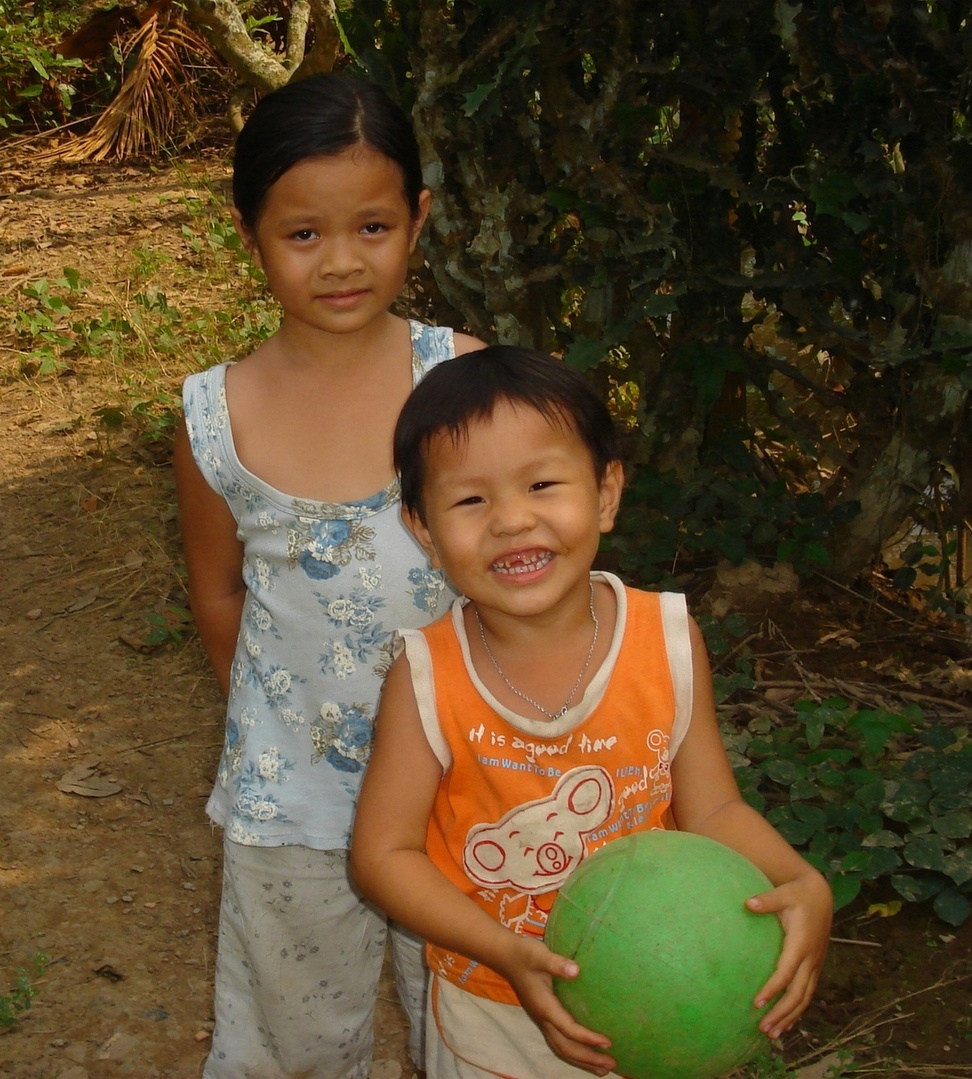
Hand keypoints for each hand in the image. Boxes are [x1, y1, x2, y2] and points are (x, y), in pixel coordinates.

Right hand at [500, 935, 616, 1075]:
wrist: (505, 957)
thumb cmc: (524, 954)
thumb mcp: (539, 955)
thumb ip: (556, 963)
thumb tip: (576, 971)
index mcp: (544, 1006)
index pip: (568, 1029)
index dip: (587, 1038)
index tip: (607, 1043)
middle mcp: (542, 1018)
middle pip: (565, 1047)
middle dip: (588, 1059)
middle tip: (611, 1064)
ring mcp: (541, 1020)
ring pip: (561, 1048)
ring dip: (582, 1061)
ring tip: (602, 1069)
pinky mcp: (542, 1017)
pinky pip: (558, 1042)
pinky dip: (573, 1053)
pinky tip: (584, 1053)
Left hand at [745, 869, 832, 1038]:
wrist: (821, 895)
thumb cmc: (797, 894)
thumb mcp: (783, 893)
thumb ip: (767, 900)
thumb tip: (747, 903)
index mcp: (801, 944)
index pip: (785, 973)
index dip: (772, 989)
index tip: (756, 1003)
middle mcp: (810, 959)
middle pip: (797, 994)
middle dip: (780, 1013)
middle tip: (762, 1029)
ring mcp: (815, 964)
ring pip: (804, 998)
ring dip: (789, 1017)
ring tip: (772, 1034)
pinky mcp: (815, 966)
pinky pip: (807, 993)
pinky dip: (797, 1010)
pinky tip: (785, 1022)